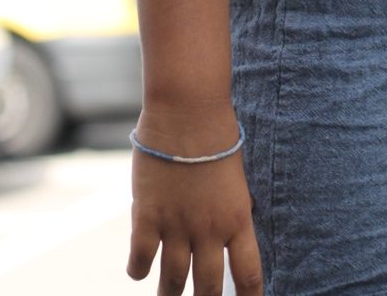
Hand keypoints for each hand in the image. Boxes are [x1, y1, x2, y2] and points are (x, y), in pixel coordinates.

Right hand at [127, 110, 262, 295]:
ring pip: (172, 282)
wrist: (188, 110)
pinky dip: (138, 270)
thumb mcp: (236, 177)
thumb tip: (234, 231)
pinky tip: (138, 270)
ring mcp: (177, 226)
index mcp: (238, 219)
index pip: (248, 275)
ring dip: (169, 295)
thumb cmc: (217, 134)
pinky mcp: (148, 216)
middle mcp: (209, 230)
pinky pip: (141, 259)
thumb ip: (232, 208)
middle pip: (208, 288)